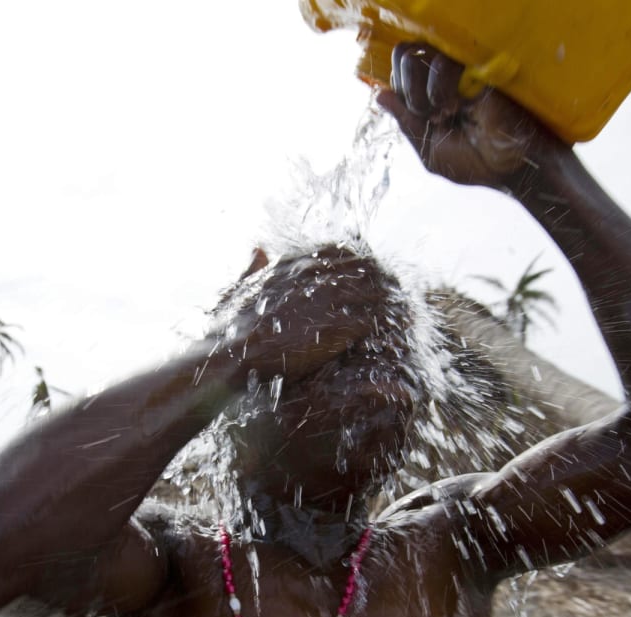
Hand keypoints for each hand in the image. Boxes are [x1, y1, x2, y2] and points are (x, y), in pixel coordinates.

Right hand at [219, 247, 397, 381]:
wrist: (230, 354)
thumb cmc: (227, 329)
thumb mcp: (237, 290)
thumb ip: (252, 268)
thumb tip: (259, 249)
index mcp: (294, 264)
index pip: (340, 250)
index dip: (358, 262)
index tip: (369, 274)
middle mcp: (315, 275)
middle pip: (364, 267)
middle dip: (381, 279)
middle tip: (395, 292)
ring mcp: (329, 299)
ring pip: (375, 290)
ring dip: (390, 300)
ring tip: (403, 312)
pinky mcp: (340, 327)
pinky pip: (376, 319)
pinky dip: (388, 324)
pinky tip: (396, 333)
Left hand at [377, 44, 564, 187]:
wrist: (511, 166)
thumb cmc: (476, 164)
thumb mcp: (431, 149)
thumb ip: (407, 122)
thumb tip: (380, 94)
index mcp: (431, 92)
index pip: (401, 72)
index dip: (401, 90)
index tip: (420, 116)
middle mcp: (444, 75)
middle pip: (404, 55)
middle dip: (407, 89)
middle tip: (430, 115)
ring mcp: (460, 68)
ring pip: (417, 56)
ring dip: (422, 94)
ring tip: (447, 113)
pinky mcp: (475, 65)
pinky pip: (441, 60)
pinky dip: (439, 86)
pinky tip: (457, 105)